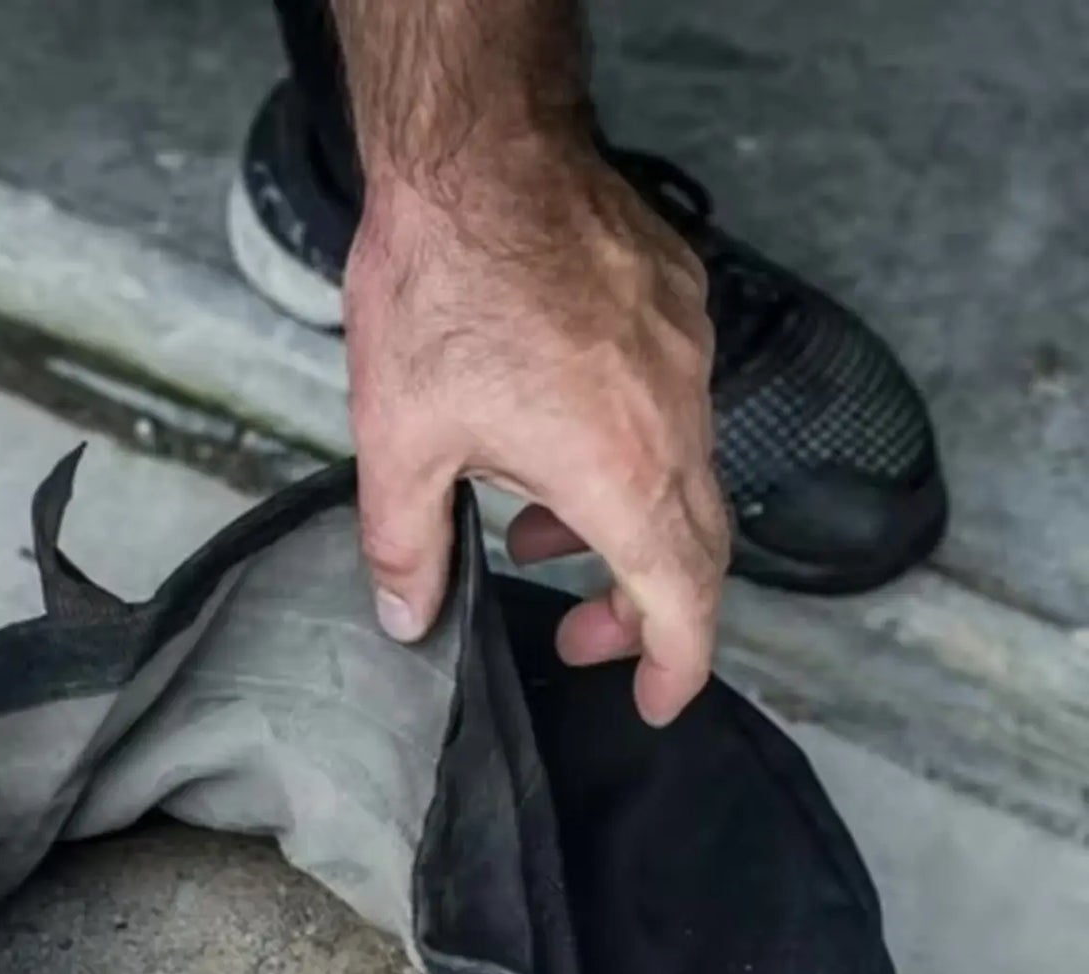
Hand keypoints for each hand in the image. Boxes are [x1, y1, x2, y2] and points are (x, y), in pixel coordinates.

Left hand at [343, 133, 729, 724]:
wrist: (477, 154)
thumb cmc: (440, 290)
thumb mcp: (399, 445)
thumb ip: (407, 549)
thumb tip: (409, 619)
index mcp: (618, 469)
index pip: (682, 598)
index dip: (678, 666)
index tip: (661, 703)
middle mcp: (673, 416)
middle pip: (691, 546)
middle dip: (638, 608)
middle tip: (576, 633)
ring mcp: (685, 355)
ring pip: (680, 473)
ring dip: (619, 524)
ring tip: (533, 533)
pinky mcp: (678, 306)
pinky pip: (670, 404)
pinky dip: (625, 449)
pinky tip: (549, 442)